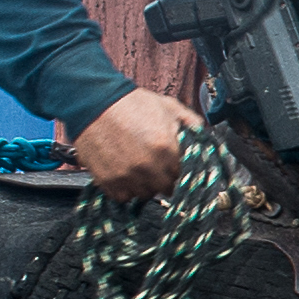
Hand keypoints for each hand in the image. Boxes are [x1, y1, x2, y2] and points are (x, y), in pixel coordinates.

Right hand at [65, 89, 197, 202]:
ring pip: (145, 194)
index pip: (182, 175)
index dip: (178, 169)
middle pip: (165, 188)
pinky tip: (123, 171)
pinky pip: (123, 196)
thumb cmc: (132, 103)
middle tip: (155, 165)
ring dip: (144, 184)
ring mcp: (127, 176)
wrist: (93, 102)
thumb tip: (205, 139)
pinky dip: (125, 188)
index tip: (171, 164)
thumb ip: (192, 123)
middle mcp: (148, 167)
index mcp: (167, 149)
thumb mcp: (168, 106)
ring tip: (138, 166)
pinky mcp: (108, 181)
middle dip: (163, 178)